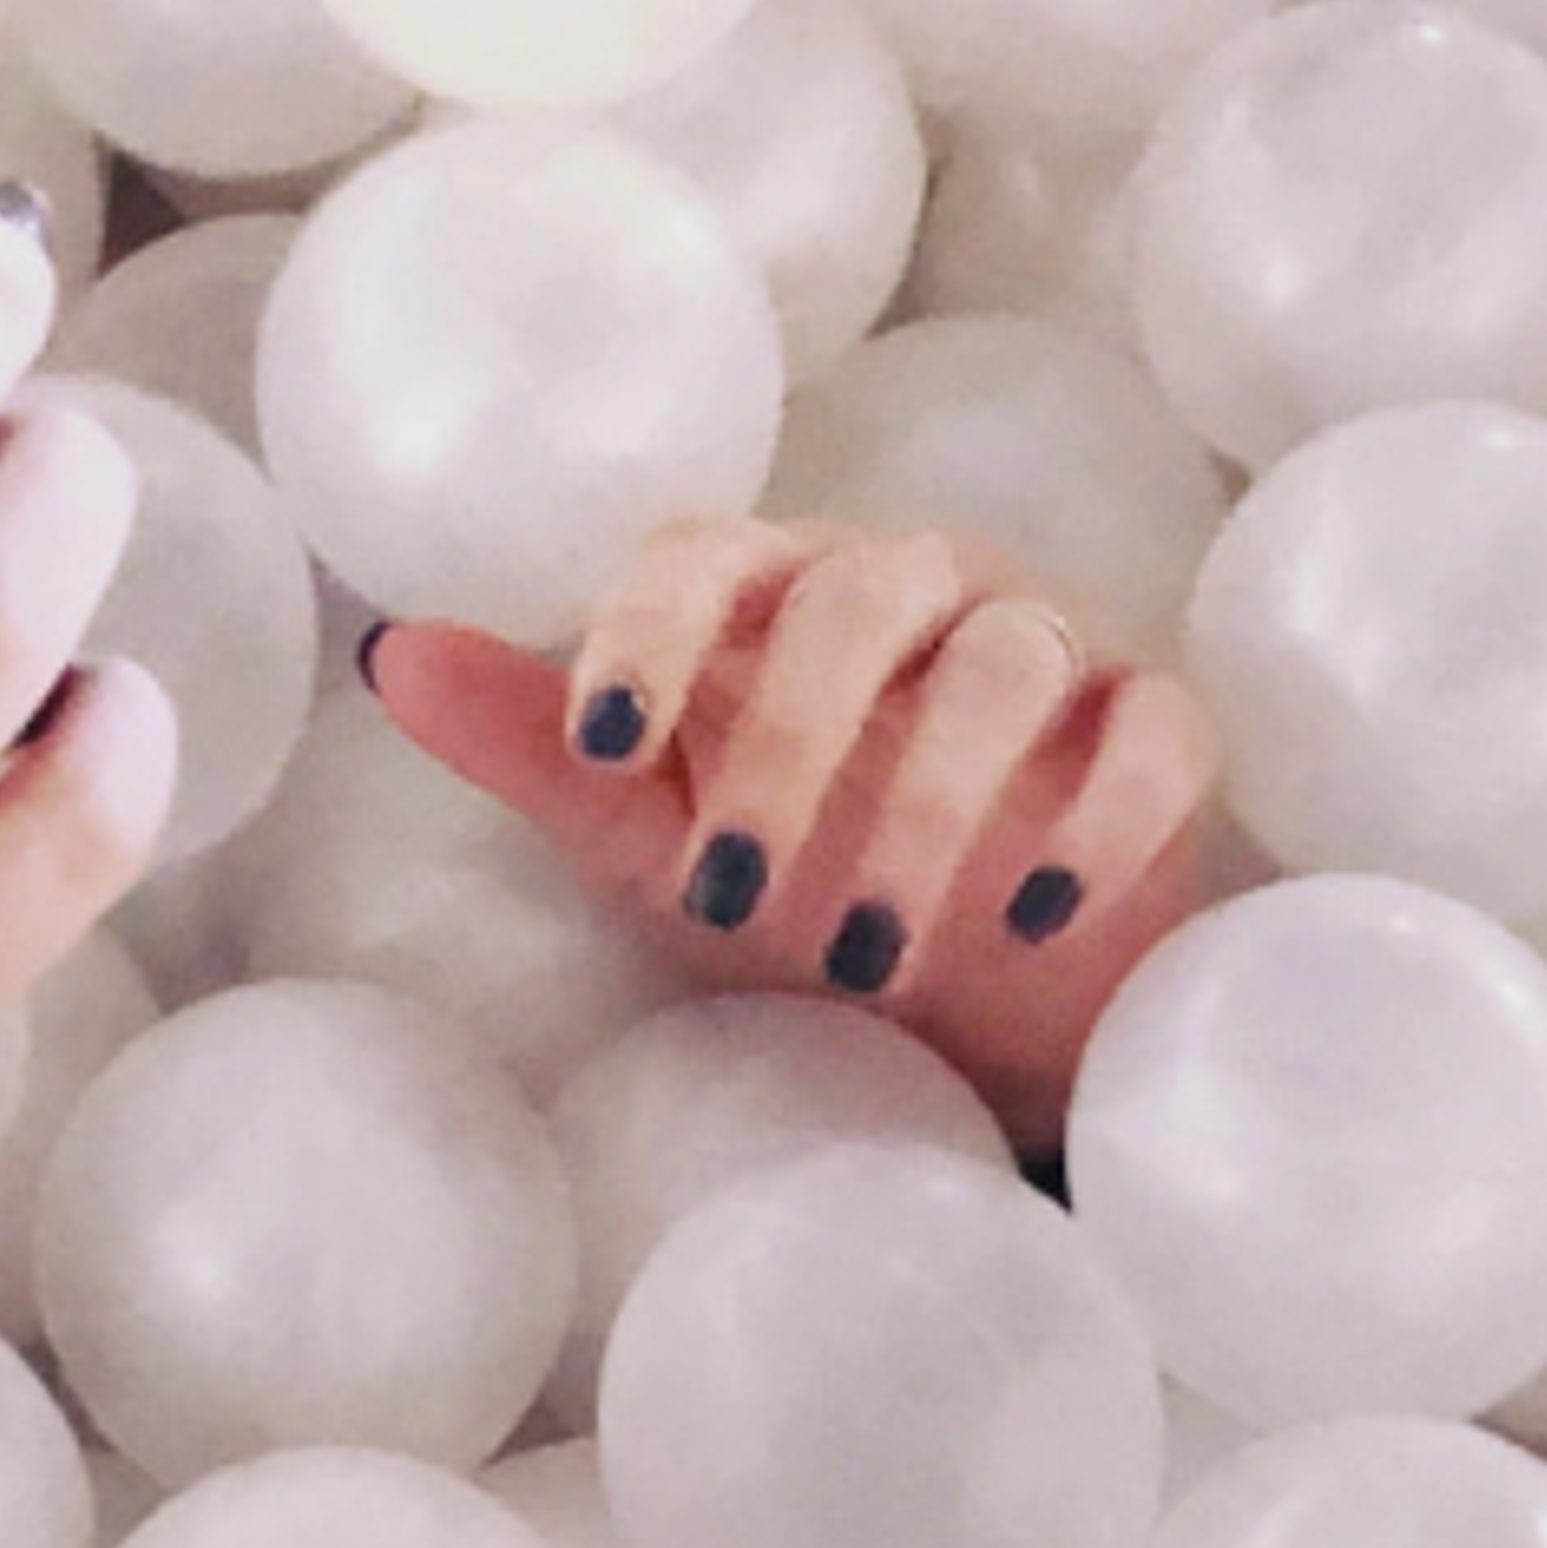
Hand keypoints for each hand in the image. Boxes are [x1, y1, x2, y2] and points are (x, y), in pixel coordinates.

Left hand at [366, 516, 1221, 1148]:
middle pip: (856, 599)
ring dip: (932, 807)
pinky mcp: (1156, 727)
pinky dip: (1104, 820)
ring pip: (1003, 666)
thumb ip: (538, 743)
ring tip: (874, 957)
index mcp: (777, 585)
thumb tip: (389, 652)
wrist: (970, 994)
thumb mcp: (645, 828)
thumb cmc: (791, 873)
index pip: (704, 553)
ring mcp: (1048, 644)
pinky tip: (1040, 914)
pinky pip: (1154, 738)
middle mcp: (917, 584)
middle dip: (789, 746)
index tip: (597, 742)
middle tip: (740, 897)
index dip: (647, 629)